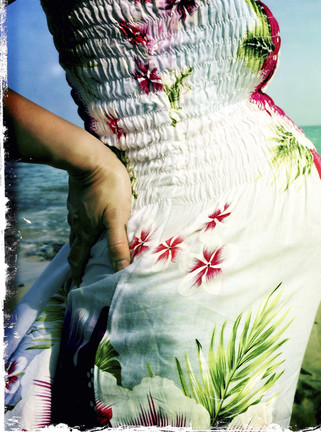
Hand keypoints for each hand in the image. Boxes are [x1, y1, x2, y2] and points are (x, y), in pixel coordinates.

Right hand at [67, 152, 131, 285]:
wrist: (90, 158)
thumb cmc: (108, 187)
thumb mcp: (117, 217)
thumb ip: (118, 243)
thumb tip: (120, 268)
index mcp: (86, 231)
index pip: (79, 258)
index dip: (77, 273)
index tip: (75, 286)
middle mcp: (77, 223)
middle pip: (75, 247)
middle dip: (78, 261)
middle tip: (81, 272)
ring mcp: (75, 209)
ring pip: (77, 231)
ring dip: (80, 244)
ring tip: (87, 250)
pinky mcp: (78, 197)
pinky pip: (79, 217)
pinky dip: (83, 226)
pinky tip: (90, 222)